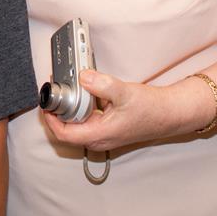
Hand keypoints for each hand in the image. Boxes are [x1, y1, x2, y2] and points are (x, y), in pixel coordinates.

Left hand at [43, 70, 172, 151]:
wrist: (170, 114)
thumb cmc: (151, 109)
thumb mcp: (124, 93)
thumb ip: (101, 84)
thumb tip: (82, 77)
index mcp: (99, 135)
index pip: (63, 134)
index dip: (50, 119)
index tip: (46, 102)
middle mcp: (99, 138)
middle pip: (66, 130)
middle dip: (56, 111)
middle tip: (53, 91)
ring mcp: (103, 134)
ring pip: (76, 124)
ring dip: (68, 108)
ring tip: (64, 88)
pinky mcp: (107, 128)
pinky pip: (86, 119)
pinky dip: (80, 107)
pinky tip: (83, 92)